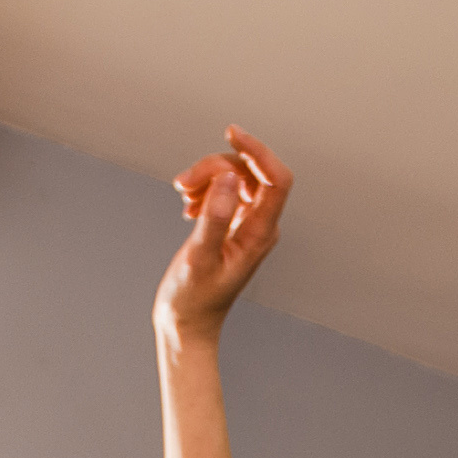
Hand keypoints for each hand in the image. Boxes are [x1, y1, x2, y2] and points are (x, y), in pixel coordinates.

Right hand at [158, 131, 287, 342]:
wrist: (186, 323)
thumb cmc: (192, 300)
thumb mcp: (199, 258)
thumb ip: (215, 217)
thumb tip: (228, 178)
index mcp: (260, 234)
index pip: (276, 178)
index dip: (258, 151)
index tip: (231, 134)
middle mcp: (259, 226)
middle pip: (249, 173)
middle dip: (215, 167)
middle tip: (183, 184)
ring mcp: (246, 224)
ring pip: (234, 178)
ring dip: (206, 177)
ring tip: (182, 196)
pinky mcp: (231, 225)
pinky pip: (224, 192)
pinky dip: (204, 190)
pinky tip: (187, 206)